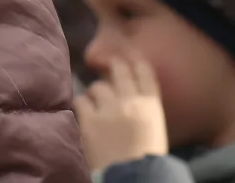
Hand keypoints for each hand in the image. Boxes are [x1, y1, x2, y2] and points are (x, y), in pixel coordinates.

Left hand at [75, 56, 169, 172]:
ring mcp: (109, 109)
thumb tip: (127, 91)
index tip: (126, 62)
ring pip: (97, 86)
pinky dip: (81, 107)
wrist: (134, 178)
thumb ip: (142, 107)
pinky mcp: (90, 121)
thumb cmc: (147, 157)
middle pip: (119, 68)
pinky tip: (84, 115)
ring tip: (96, 106)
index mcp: (152, 104)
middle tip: (106, 73)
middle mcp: (131, 101)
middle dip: (111, 68)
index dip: (133, 62)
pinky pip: (80, 101)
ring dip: (95, 94)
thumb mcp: (154, 127)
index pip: (144, 69)